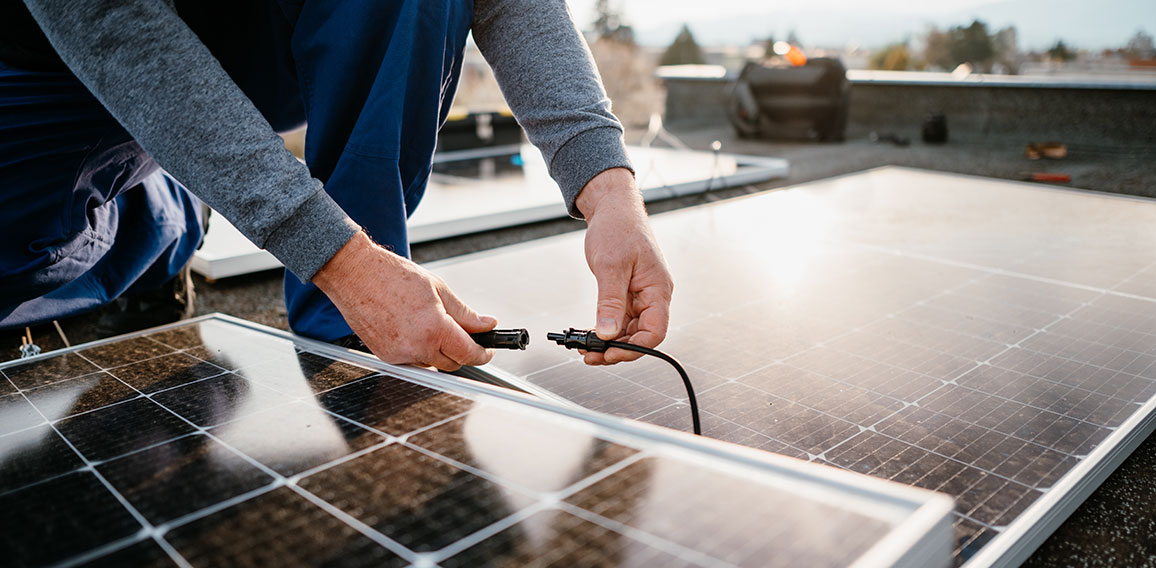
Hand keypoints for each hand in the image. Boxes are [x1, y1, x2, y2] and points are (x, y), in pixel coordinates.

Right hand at [312, 232, 495, 370]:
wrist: (354, 274)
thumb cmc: (391, 276)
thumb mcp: (438, 288)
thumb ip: (465, 313)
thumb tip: (486, 324)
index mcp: (434, 329)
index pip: (468, 353)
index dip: (482, 353)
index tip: (486, 349)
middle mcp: (416, 347)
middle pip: (452, 363)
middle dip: (462, 351)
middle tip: (465, 333)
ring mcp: (399, 354)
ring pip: (431, 363)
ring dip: (439, 350)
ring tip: (431, 322)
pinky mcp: (385, 356)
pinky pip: (411, 360)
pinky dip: (419, 349)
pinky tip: (413, 327)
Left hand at [577, 168, 673, 364]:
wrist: (613, 207)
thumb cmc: (618, 227)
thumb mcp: (611, 265)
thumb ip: (610, 302)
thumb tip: (608, 333)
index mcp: (658, 289)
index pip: (655, 331)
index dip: (634, 348)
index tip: (610, 354)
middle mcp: (654, 295)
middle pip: (643, 335)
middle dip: (618, 349)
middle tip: (591, 355)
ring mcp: (642, 295)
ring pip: (631, 330)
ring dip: (611, 342)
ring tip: (586, 348)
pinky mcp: (629, 292)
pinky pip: (622, 318)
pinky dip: (607, 329)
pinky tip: (590, 334)